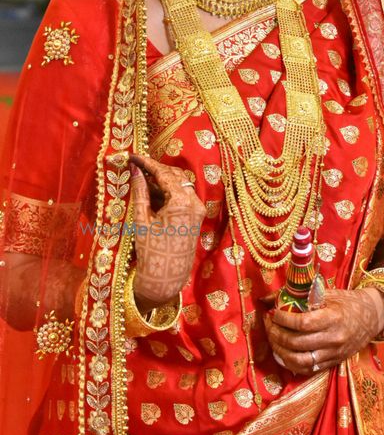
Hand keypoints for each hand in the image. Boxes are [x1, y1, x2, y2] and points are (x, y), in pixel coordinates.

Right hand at [129, 154, 205, 310]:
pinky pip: (182, 196)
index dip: (147, 163)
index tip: (133, 156)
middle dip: (155, 170)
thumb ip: (140, 191)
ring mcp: (198, 209)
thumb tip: (135, 169)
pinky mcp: (196, 216)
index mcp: (182, 201)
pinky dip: (168, 191)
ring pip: (180, 184)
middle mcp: (195, 202)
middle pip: (174, 175)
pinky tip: (152, 192)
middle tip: (137, 166)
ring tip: (141, 178)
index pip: (164, 173)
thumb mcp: (142, 219)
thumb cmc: (151, 251)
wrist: (167, 278)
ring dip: (162, 180)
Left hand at [264, 287, 383, 374]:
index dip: (283, 319)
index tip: (273, 313)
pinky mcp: (332, 363)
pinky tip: (282, 352)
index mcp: (333, 318)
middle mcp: (333, 339)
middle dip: (277, 334)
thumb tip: (268, 297)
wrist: (371, 317)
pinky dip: (290, 363)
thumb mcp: (326, 293)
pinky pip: (307, 369)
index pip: (302, 323)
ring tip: (273, 338)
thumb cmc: (347, 302)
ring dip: (281, 351)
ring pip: (300, 361)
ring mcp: (333, 354)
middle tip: (268, 324)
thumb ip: (298, 296)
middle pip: (297, 343)